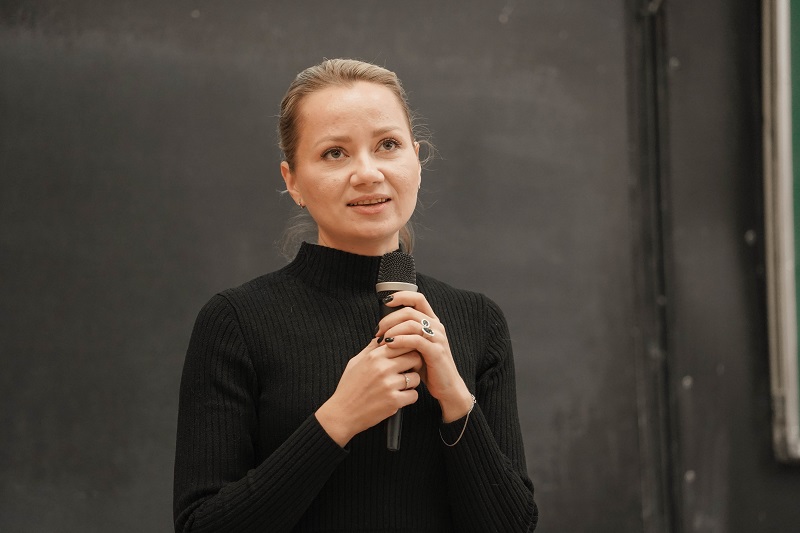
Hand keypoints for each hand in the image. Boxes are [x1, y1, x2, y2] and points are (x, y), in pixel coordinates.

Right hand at [315, 337, 421, 446]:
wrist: (342, 413)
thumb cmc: (348, 388)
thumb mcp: (355, 362)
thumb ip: (371, 349)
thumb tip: (383, 337)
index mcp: (374, 356)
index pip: (404, 343)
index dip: (409, 349)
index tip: (406, 356)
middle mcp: (383, 368)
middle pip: (415, 358)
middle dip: (414, 364)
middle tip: (408, 371)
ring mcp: (389, 385)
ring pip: (416, 377)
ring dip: (411, 383)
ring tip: (400, 387)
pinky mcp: (394, 401)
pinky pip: (414, 395)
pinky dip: (409, 397)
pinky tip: (398, 398)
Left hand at [375, 291, 473, 422]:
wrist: (446, 387)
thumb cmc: (428, 368)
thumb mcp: (415, 347)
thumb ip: (404, 335)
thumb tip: (382, 327)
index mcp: (432, 322)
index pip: (418, 298)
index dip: (402, 296)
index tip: (386, 301)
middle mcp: (436, 327)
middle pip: (410, 311)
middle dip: (390, 318)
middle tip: (377, 330)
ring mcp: (438, 338)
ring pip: (412, 324)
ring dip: (393, 329)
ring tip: (382, 339)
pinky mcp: (436, 351)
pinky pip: (416, 340)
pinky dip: (400, 340)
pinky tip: (390, 344)